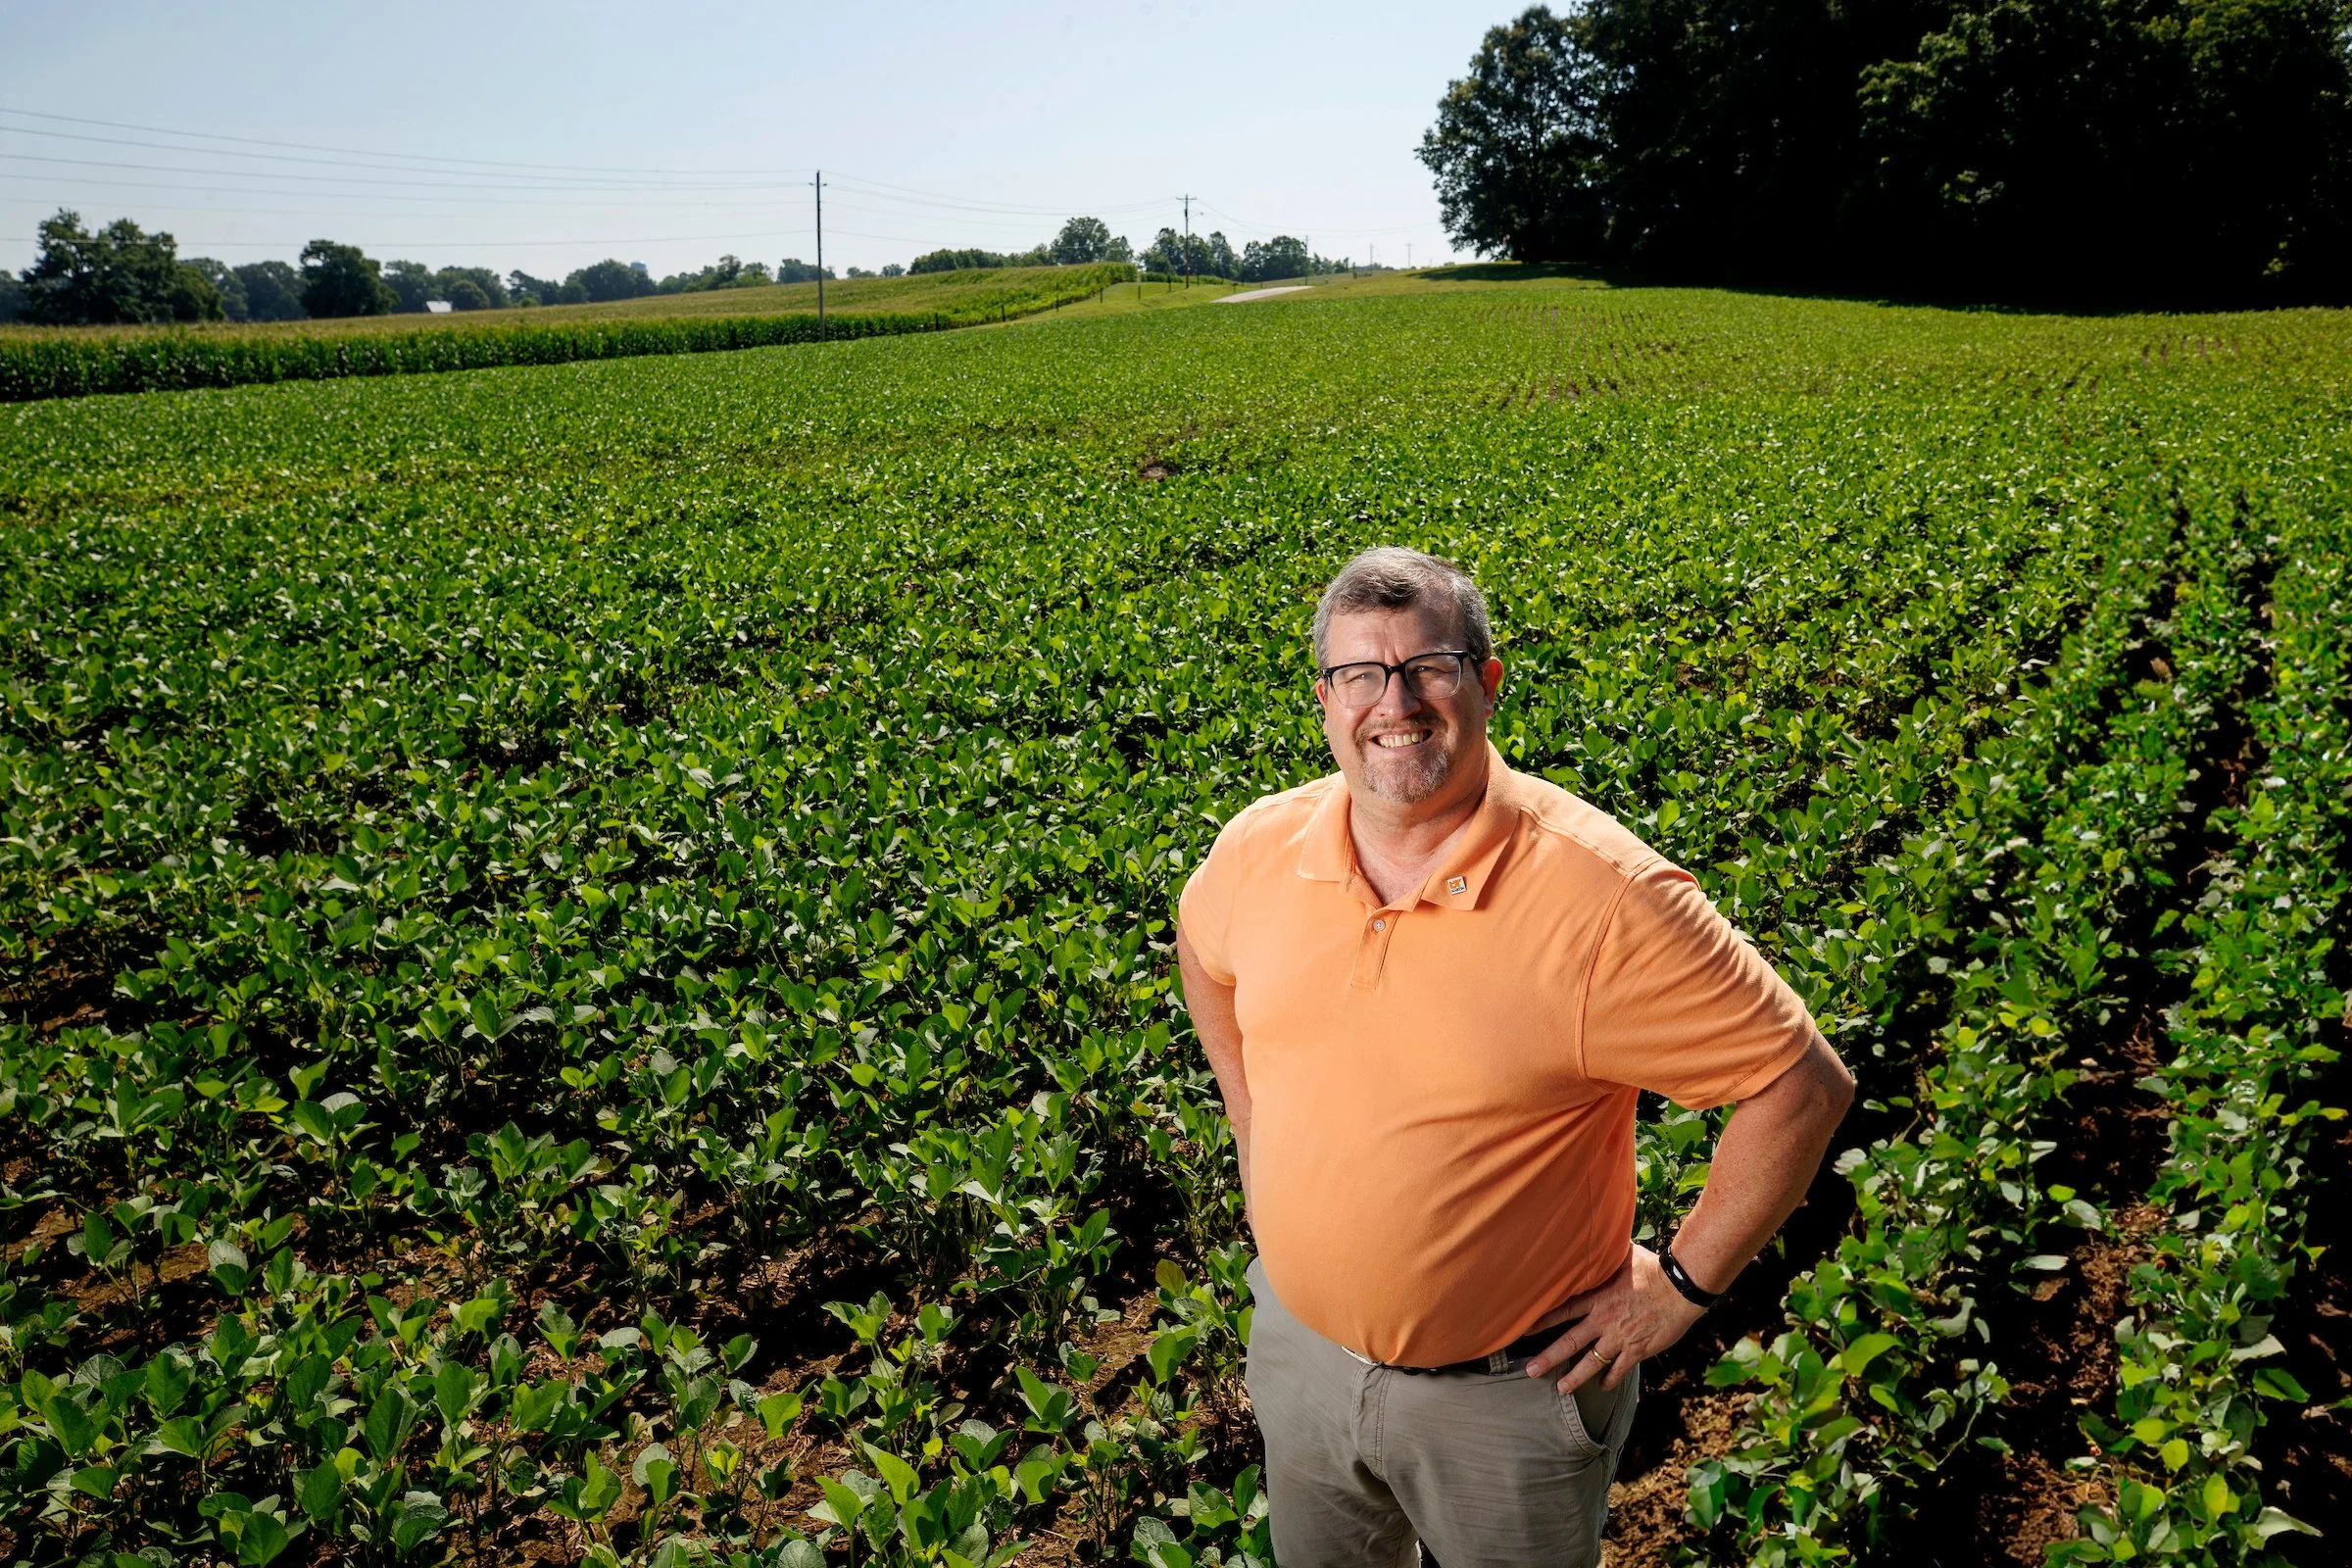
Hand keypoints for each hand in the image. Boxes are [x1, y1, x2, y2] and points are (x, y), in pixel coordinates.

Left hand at [1524, 1244, 1706, 1393]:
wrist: (1681, 1289)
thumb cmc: (1654, 1269)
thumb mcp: (1625, 1257)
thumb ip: (1607, 1256)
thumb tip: (1597, 1238)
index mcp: (1597, 1298)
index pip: (1562, 1311)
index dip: (1542, 1321)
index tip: (1524, 1330)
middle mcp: (1603, 1321)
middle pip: (1569, 1343)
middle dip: (1548, 1359)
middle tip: (1530, 1371)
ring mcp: (1620, 1338)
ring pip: (1591, 1363)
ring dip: (1575, 1377)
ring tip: (1561, 1388)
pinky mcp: (1637, 1350)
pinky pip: (1619, 1369)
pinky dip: (1610, 1379)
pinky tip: (1602, 1386)